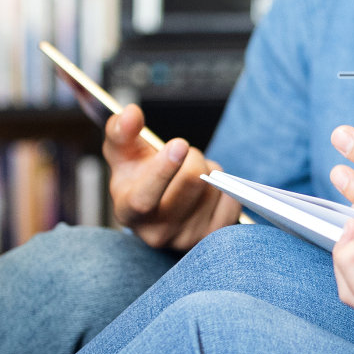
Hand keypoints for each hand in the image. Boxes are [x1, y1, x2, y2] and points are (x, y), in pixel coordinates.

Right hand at [102, 103, 239, 249]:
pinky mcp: (213, 237)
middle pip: (190, 183)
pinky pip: (232, 201)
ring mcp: (186, 239)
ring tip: (194, 175)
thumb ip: (121, 130)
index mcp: (128, 212)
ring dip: (209, 171)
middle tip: (186, 153)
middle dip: (193, 157)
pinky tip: (210, 188)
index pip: (144, 199)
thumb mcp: (122, 151)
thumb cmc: (137, 173)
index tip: (179, 143)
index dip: (163, 171)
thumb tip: (130, 114)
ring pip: (213, 189)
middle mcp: (156, 233)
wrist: (160, 204)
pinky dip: (226, 186)